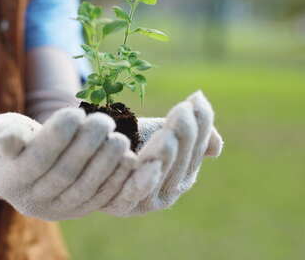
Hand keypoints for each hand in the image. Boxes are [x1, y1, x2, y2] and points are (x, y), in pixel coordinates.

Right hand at [0, 109, 161, 220]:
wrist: (20, 165)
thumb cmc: (12, 138)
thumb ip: (1, 135)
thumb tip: (7, 140)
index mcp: (10, 181)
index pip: (36, 160)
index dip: (57, 137)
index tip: (76, 113)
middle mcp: (33, 202)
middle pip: (64, 175)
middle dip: (87, 147)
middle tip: (104, 121)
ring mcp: (58, 210)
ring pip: (85, 189)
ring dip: (107, 164)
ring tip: (119, 139)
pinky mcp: (80, 210)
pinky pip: (101, 198)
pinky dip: (118, 180)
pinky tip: (130, 160)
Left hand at [101, 91, 222, 215]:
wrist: (89, 150)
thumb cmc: (130, 138)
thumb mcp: (162, 131)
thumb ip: (191, 133)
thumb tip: (215, 145)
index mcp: (183, 174)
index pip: (197, 149)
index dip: (200, 125)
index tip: (194, 100)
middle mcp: (168, 192)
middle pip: (181, 162)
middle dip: (184, 136)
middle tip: (181, 110)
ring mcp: (144, 201)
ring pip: (159, 175)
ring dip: (166, 153)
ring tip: (167, 132)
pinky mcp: (119, 205)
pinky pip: (132, 192)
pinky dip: (141, 178)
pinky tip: (144, 160)